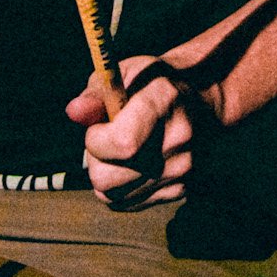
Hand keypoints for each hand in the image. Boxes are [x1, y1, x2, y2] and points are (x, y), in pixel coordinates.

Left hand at [65, 52, 207, 210]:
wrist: (202, 102)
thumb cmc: (153, 85)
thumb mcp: (125, 73)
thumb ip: (96, 92)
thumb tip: (74, 112)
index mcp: (163, 103)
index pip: (122, 144)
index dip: (96, 141)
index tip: (97, 128)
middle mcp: (176, 141)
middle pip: (108, 178)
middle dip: (94, 161)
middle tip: (104, 142)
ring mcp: (181, 170)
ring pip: (113, 195)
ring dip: (105, 176)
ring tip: (119, 153)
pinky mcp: (180, 190)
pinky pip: (128, 203)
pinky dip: (121, 188)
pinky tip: (130, 166)